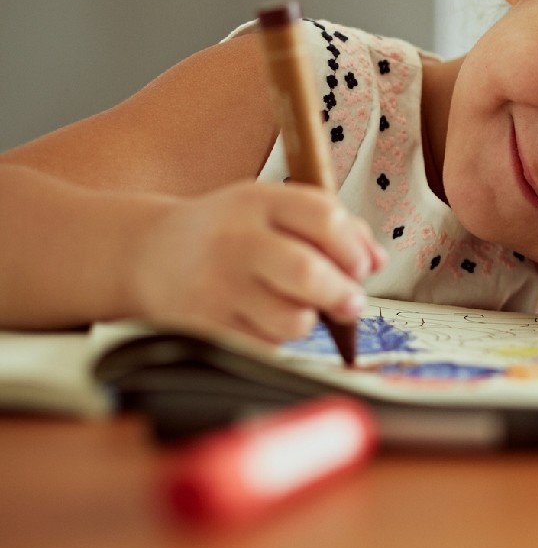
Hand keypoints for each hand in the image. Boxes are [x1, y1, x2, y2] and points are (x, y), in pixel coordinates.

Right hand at [127, 182, 384, 342]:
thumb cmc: (229, 233)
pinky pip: (266, 346)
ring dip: (309, 321)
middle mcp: (234, 240)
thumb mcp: (274, 210)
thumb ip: (333, 227)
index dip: (353, 247)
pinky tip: (263, 320)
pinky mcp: (204, 326)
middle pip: (307, 271)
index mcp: (258, 201)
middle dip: (343, 293)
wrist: (150, 254)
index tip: (360, 266)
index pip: (323, 217)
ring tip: (298, 308)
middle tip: (350, 301)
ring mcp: (215, 286)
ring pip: (292, 319)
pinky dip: (277, 340)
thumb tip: (376, 260)